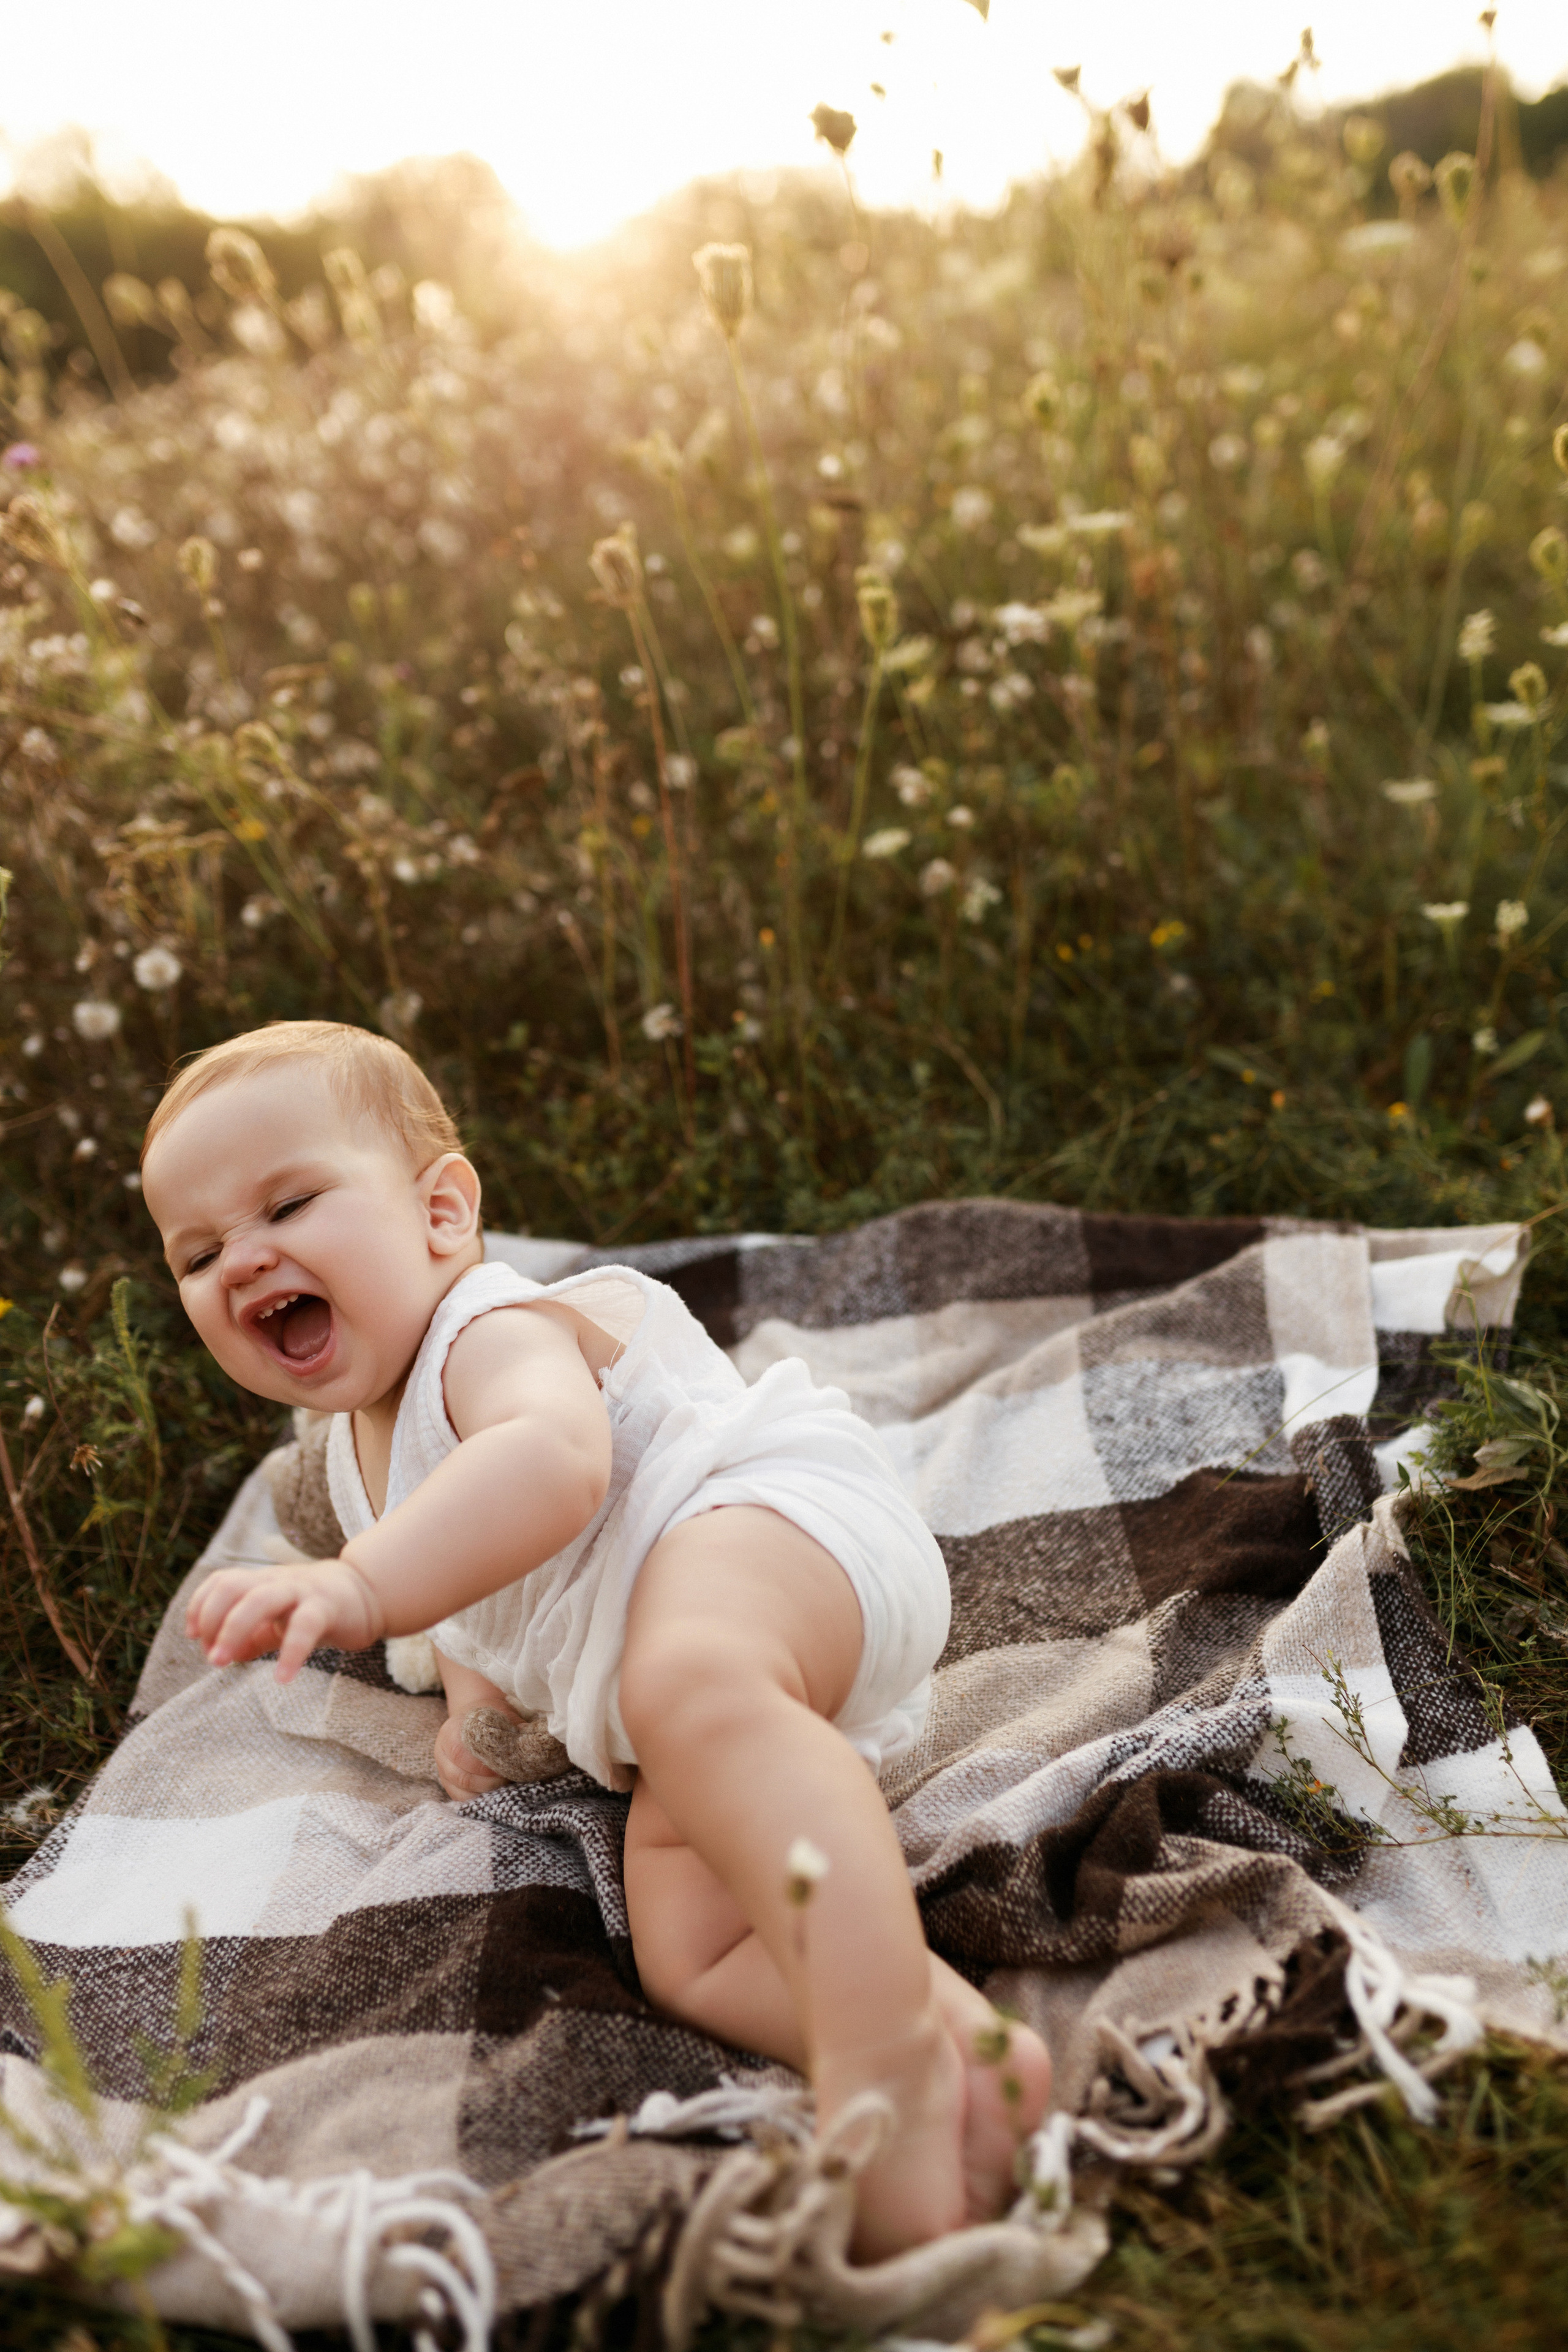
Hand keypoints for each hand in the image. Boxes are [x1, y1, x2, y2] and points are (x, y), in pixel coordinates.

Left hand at [186, 1557, 386, 1682]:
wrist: (367, 1594)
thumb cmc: (315, 1609)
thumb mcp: (277, 1622)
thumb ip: (251, 1637)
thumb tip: (224, 1657)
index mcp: (261, 1582)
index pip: (221, 1581)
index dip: (200, 1606)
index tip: (194, 1636)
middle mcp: (276, 1580)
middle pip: (233, 1586)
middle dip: (211, 1620)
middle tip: (210, 1659)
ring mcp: (301, 1591)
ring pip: (260, 1599)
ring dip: (233, 1630)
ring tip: (222, 1663)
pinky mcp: (326, 1608)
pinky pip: (304, 1627)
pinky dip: (291, 1653)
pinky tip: (283, 1678)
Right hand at [434, 1711, 506, 1801]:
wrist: (474, 1721)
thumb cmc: (490, 1718)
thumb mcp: (500, 1714)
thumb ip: (512, 1726)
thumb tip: (529, 1737)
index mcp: (449, 1732)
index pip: (460, 1753)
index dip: (484, 1763)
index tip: (506, 1765)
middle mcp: (441, 1754)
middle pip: (463, 1777)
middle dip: (490, 1782)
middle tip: (510, 1778)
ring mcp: (443, 1772)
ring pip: (462, 1791)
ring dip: (487, 1792)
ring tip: (506, 1785)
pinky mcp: (449, 1786)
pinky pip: (462, 1799)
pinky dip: (480, 1799)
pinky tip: (496, 1793)